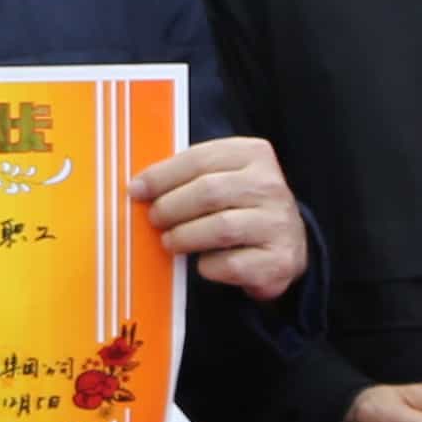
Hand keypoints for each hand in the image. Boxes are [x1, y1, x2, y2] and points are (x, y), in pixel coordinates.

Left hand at [130, 137, 308, 302]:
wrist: (285, 246)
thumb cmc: (240, 208)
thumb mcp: (223, 179)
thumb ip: (189, 176)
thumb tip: (139, 187)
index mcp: (254, 154)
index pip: (200, 159)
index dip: (162, 176)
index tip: (136, 190)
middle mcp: (271, 186)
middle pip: (208, 192)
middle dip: (171, 207)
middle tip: (154, 219)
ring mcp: (279, 223)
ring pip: (221, 227)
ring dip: (185, 237)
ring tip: (170, 242)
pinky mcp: (279, 260)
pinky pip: (232, 263)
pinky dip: (209, 266)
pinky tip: (203, 263)